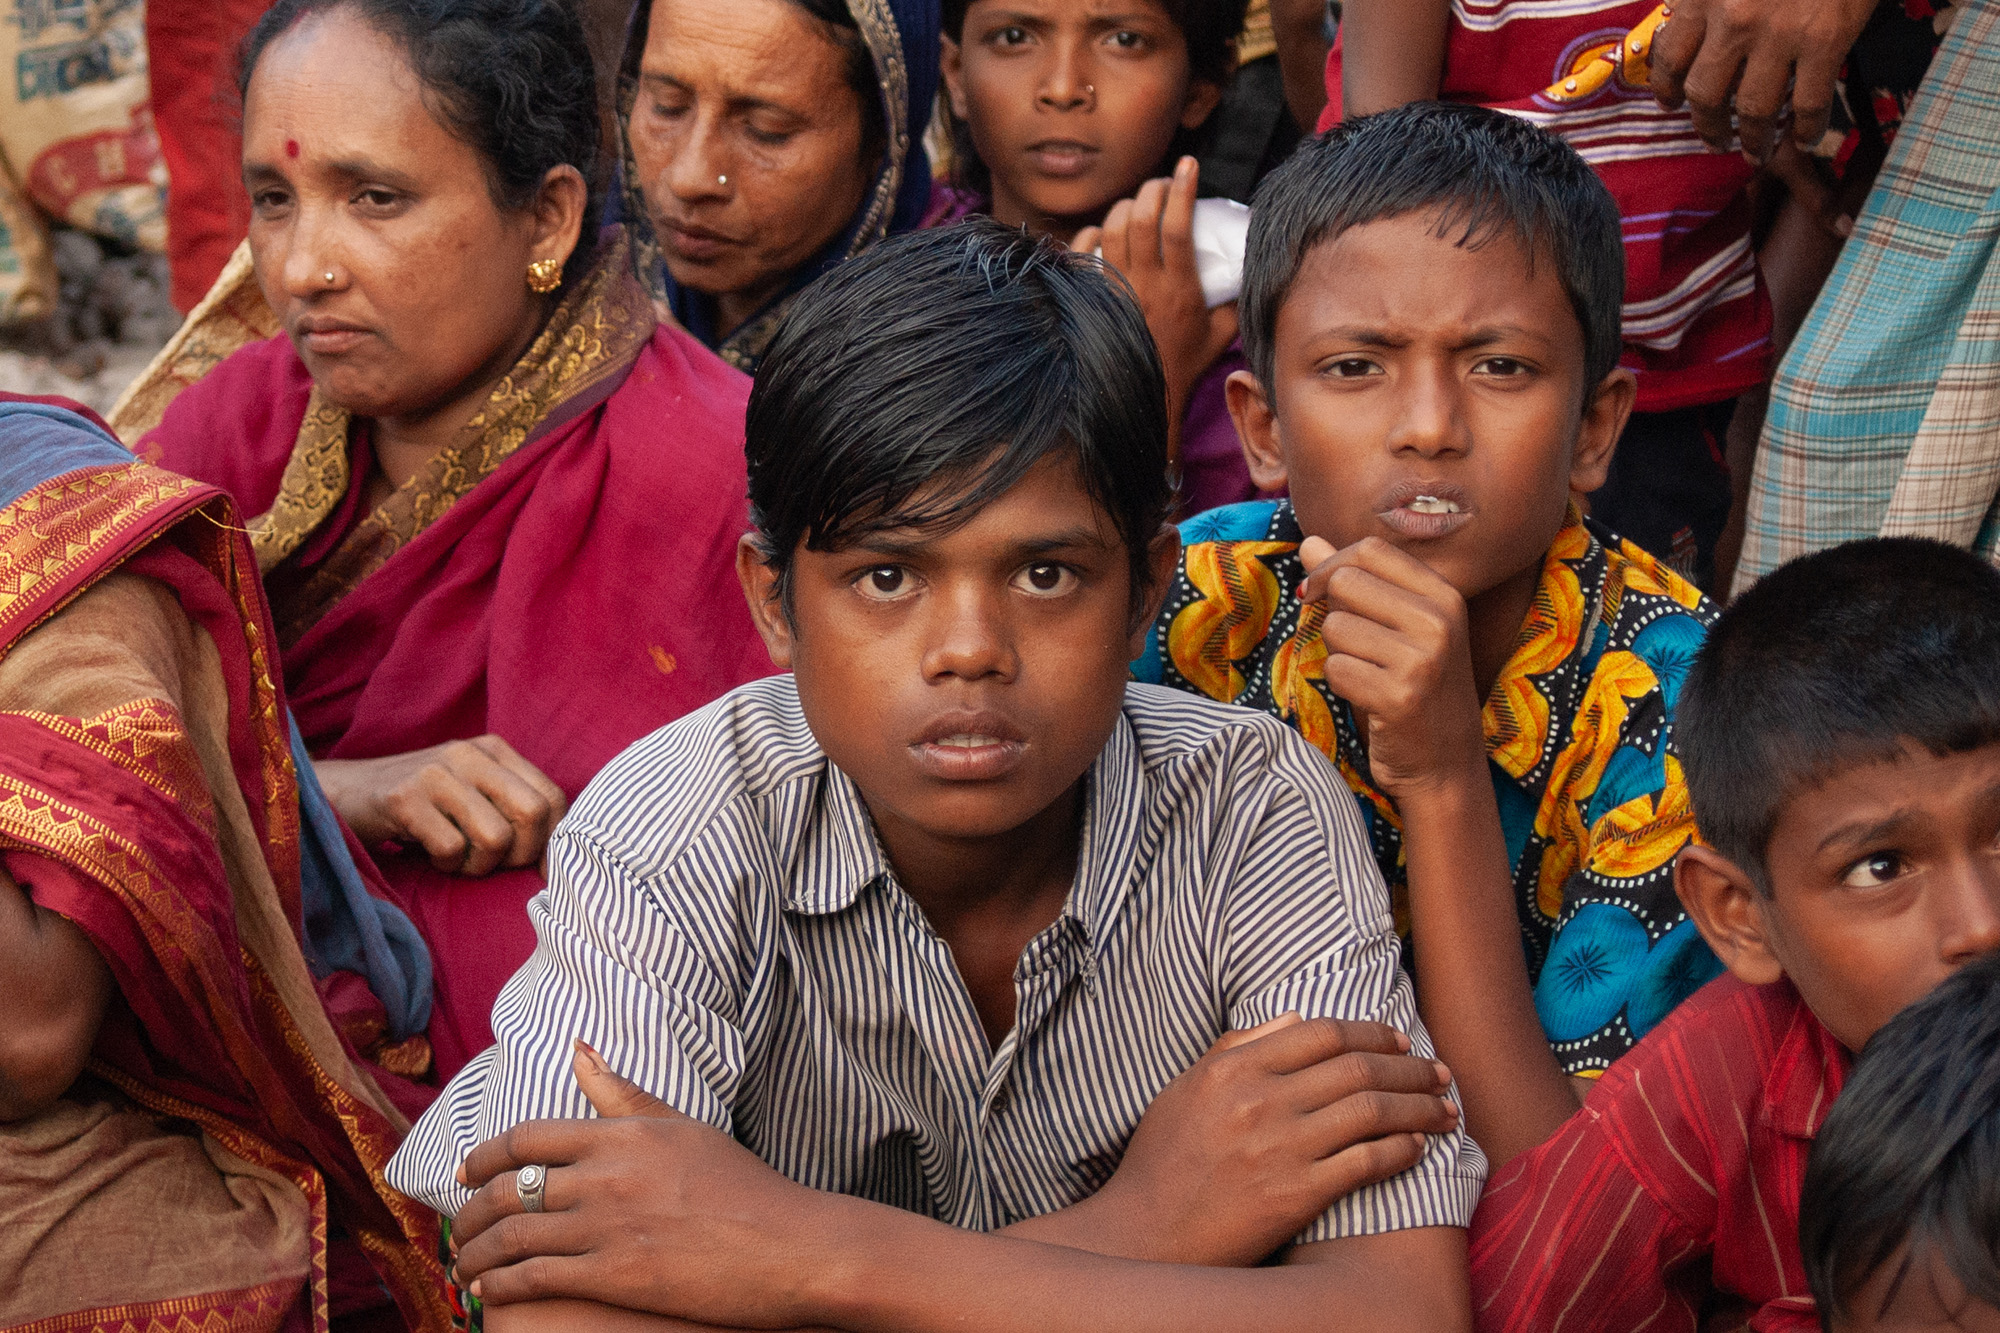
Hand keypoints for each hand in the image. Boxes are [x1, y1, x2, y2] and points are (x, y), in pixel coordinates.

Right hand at [314, 735, 565, 875]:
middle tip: (490, 863)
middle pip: (532, 814)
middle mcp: (470, 753)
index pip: (553, 797)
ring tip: (457, 858)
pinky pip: (451, 849)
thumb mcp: (473, 793)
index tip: (536, 868)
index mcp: (495, 750)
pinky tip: (430, 855)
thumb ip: (514, 808)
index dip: (552, 840)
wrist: (346, 793)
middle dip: (519, 855)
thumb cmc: (422, 805)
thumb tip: (557, 857)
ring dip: (478, 865)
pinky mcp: (404, 798)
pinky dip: (445, 865)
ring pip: (495, 837)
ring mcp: (436, 773)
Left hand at [451, 1043, 834, 1324]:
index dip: (482, 1156)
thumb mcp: (683, 1128)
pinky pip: (534, 1278)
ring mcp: (608, 1226)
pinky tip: (488, 1295)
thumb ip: (624, 1095)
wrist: (792, 1245)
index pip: (526, 1138)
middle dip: (468, 1210)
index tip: (462, 1172)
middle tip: (455, 1227)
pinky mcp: (615, 1275)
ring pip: (512, 1235)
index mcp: (622, 1134)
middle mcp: (606, 1175)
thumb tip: (579, 1050)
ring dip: (476, 1253)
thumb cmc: (745, 1186)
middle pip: (508, 1188)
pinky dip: (500, 1287)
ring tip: (465, 1266)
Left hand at [1073, 156, 1239, 458]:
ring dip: (1124, 206)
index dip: (1184, 189)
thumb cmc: (1186, 362)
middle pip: (1140, 219)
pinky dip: (1091, 233)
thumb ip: (1238, 299)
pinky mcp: (1093, 298)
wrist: (1147, 395)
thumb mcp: (1222, 331)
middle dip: (1152, 189)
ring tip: (1137, 202)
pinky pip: (1084, 253)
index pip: (1179, 226)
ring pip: (1112, 230)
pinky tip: (1103, 228)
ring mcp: (1114, 291)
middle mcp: (1144, 286)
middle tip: (1162, 183)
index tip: (1189, 165)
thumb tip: (1255, 268)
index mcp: (1179, 289)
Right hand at [1084, 1014, 1458, 1266]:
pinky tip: (1418, 1148)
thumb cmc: (1163, 1161)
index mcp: (1231, 1069)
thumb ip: (1238, 1048)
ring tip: (1445, 1110)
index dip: (1371, 1031)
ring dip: (1418, 1107)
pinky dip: (1401, 1151)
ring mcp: (1279, 1148)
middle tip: (1439, 1071)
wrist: (1146, 1233)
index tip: (1399, 1038)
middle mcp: (1258, 1101)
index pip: (1321, 1032)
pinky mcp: (1296, 1195)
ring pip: (1371, 1111)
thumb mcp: (1186, 1088)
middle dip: (1409, 1065)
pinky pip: (1366, 1162)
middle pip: (1356, 1067)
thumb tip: (1295, 1018)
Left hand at [1297, 536, 1484, 796]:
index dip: (1331, 565)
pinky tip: (1368, 699)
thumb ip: (1355, 582)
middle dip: (1334, 612)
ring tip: (1370, 675)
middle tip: (1356, 647)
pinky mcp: (1400, 696)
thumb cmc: (1415, 690)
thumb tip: (1309, 542)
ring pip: (1335, 627)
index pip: (1370, 550)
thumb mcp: (1397, 629)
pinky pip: (1335, 668)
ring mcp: (1422, 658)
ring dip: (1338, 653)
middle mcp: (1439, 621)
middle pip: (1347, 582)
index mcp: (1444, 595)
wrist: (1446, 765)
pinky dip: (1340, 684)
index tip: (1317, 591)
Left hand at [1648, 0, 1876, 160]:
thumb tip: (1694, 20)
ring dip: (1752, 137)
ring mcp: (1778, 34)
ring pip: (1752, 107)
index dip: (1666, 87)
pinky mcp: (1825, 41)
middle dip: (1706, 125)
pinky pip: (1808, 102)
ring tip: (1755, 151)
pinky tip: (1804, 138)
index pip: (1669, 56)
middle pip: (1704, 93)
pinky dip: (1805, 128)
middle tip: (1713, 140)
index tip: (1669, 102)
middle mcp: (1732, 20)